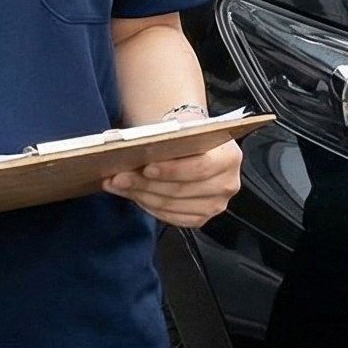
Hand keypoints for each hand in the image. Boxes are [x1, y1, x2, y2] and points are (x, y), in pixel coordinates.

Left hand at [106, 139, 242, 228]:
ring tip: (118, 184)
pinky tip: (132, 195)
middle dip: (145, 184)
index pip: (200, 168)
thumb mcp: (183, 130)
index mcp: (229, 157)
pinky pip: (170, 217)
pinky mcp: (201, 218)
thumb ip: (167, 140)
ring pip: (171, 205)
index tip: (145, 167)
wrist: (195, 144)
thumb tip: (131, 148)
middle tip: (118, 177)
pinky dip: (148, 206)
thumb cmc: (188, 136)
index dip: (171, 170)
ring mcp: (215, 205)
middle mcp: (227, 184)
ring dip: (140, 195)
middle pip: (181, 190)